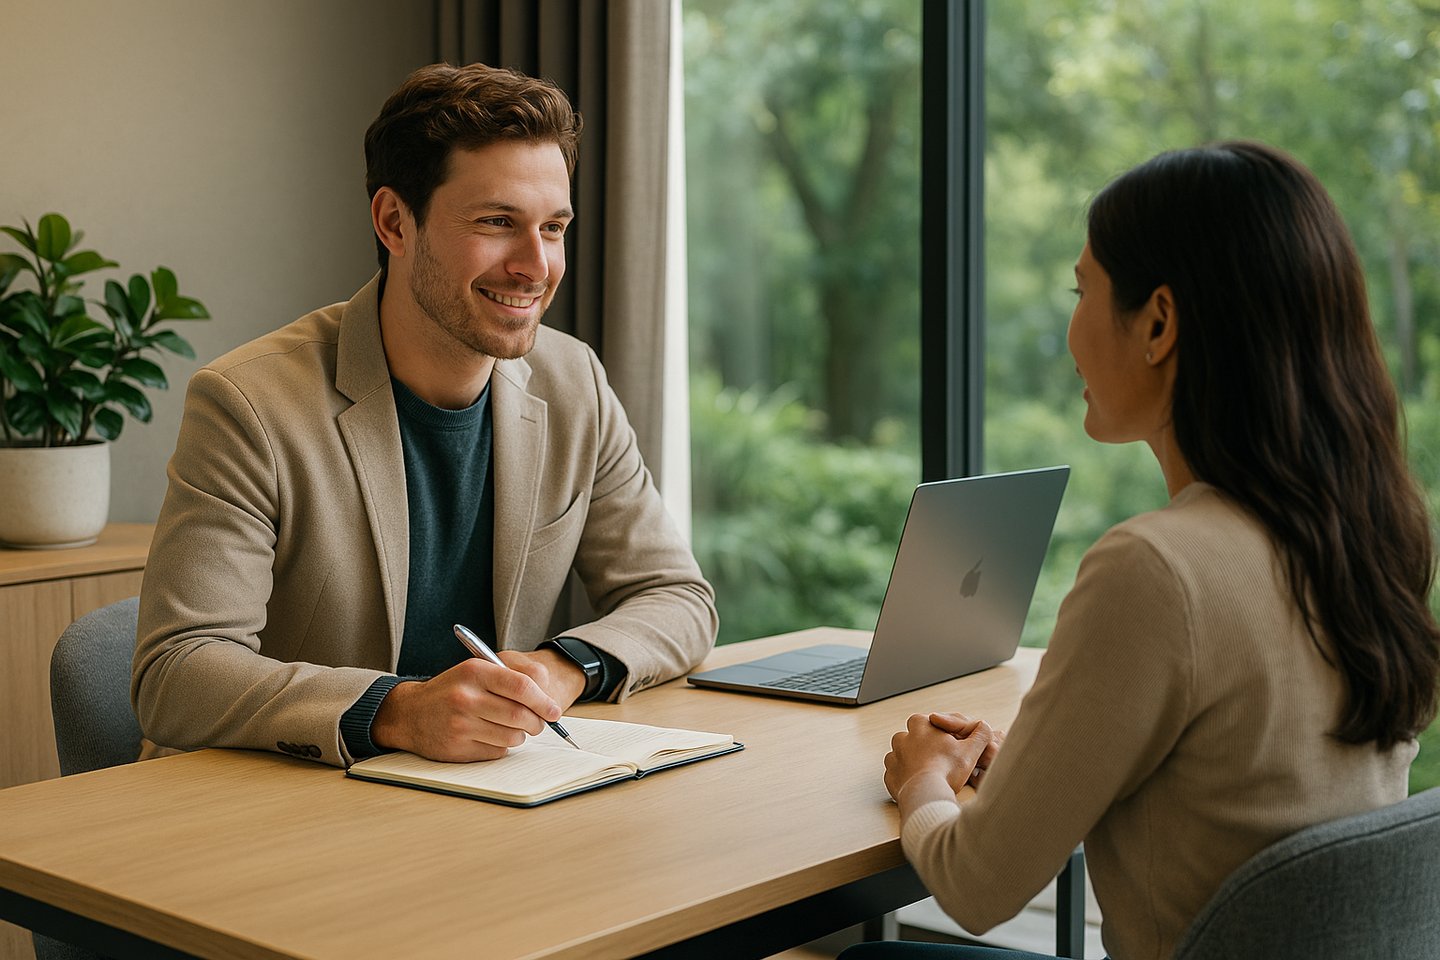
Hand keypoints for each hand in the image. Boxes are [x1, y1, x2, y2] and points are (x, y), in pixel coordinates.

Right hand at [370, 649, 585, 761]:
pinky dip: (502, 746)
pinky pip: (497, 751)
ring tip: (513, 728)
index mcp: (474, 672)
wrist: (411, 713)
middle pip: (520, 715)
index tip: (554, 710)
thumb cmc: (452, 690)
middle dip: (537, 723)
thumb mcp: (476, 672)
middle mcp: (466, 698)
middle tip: (540, 723)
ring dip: (521, 736)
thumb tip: (547, 701)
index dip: (544, 701)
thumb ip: (510, 679)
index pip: (521, 686)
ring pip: (512, 737)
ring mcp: (460, 725)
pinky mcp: (457, 749)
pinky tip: (490, 736)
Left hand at [883, 712, 1000, 813]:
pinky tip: (918, 784)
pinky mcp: (890, 776)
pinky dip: (905, 778)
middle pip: (913, 737)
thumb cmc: (948, 770)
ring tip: (929, 773)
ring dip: (912, 761)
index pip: (927, 721)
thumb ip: (980, 734)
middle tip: (939, 760)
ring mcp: (893, 758)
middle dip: (923, 746)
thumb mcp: (971, 750)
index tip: (947, 745)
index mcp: (920, 725)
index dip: (938, 733)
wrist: (927, 794)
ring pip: (901, 755)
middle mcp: (901, 738)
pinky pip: (896, 774)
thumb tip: (984, 725)